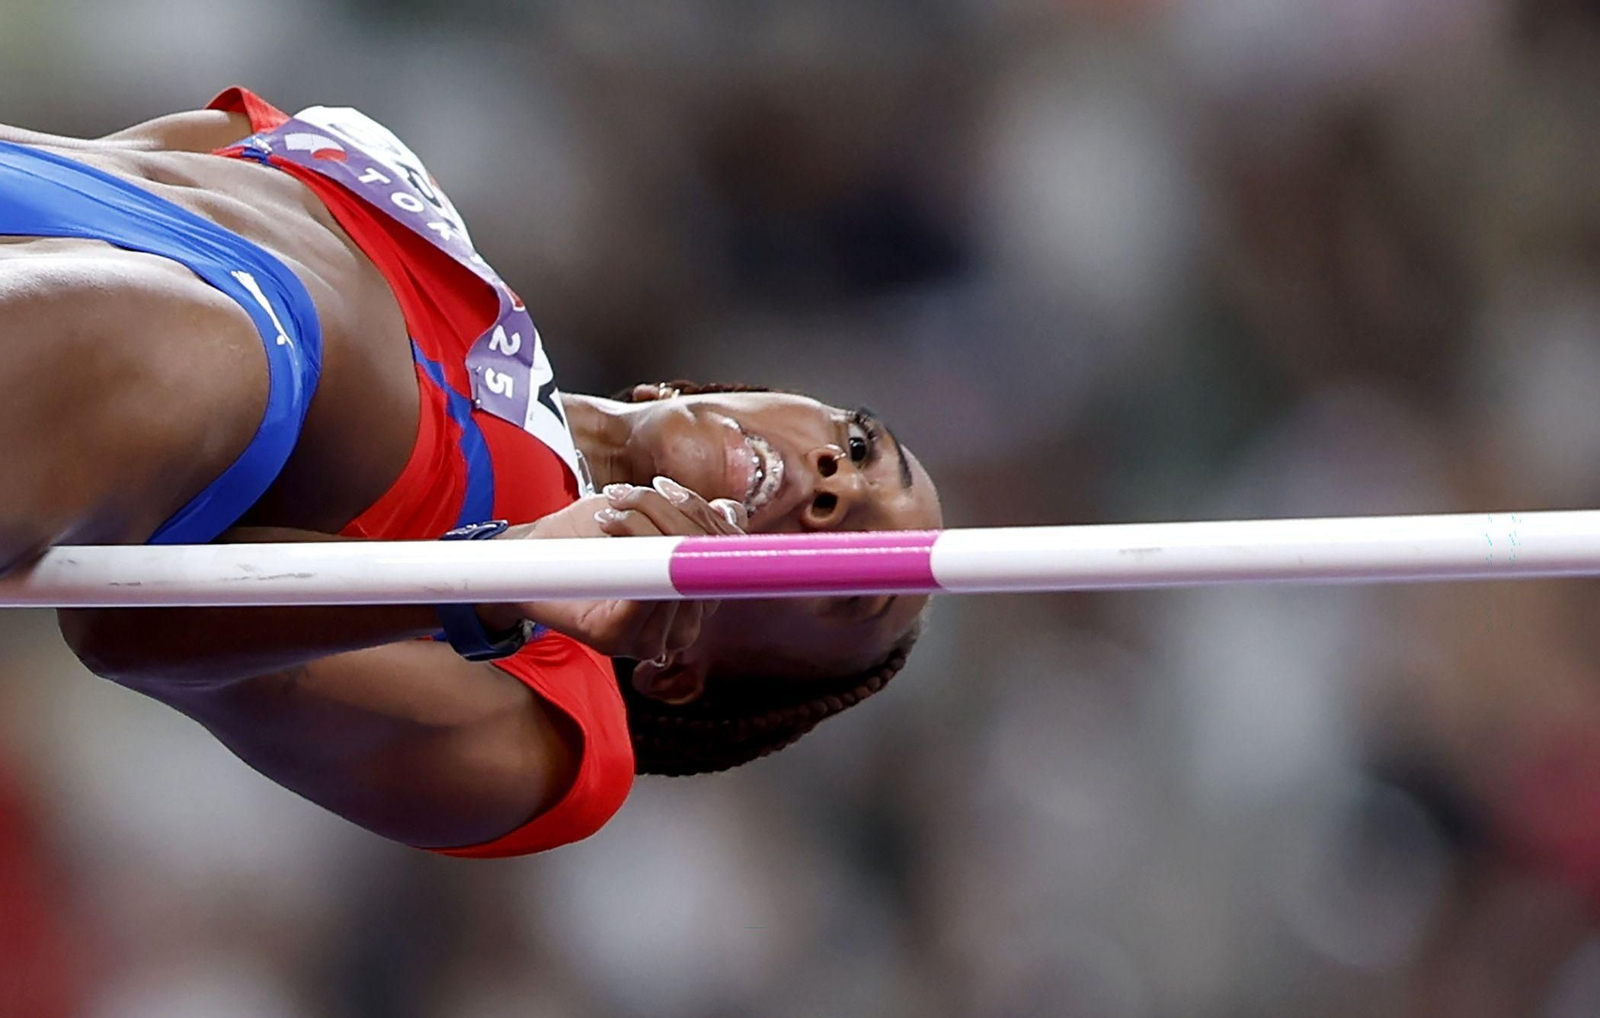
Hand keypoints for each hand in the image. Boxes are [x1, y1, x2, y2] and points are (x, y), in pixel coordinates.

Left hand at [484, 477, 746, 660]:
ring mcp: (654, 640)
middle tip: (624, 494)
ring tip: (608, 510)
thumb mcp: (649, 517)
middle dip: (667, 511)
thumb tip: (731, 510)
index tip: (665, 487)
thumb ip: (693, 519)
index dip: (704, 513)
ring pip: (677, 570)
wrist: (527, 557)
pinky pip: (647, 588)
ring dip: (643, 522)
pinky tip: (608, 526)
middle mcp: (684, 626)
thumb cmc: (586, 540)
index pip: (728, 553)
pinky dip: (632, 542)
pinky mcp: (619, 640)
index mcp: (696, 599)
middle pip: (706, 559)